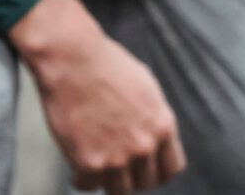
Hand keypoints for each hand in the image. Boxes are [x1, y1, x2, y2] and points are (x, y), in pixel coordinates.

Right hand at [9, 0, 184, 193]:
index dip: (156, 171)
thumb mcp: (147, 90)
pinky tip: (78, 170)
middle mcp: (145, 146)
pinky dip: (82, 180)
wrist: (73, 62)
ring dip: (109, 182)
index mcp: (163, 127)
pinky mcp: (90, 164)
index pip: (171, 169)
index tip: (143, 169)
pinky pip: (89, 186)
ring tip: (97, 169)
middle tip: (116, 169)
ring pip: (119, 191)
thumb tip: (154, 139)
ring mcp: (118, 158)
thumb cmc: (107, 68)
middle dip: (132, 177)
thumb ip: (153, 119)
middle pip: (146, 183)